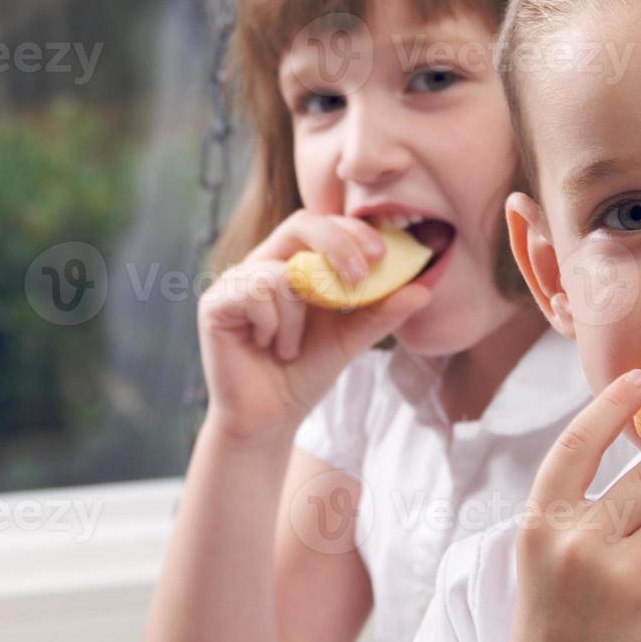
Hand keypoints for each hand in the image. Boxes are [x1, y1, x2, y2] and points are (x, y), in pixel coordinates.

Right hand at [197, 209, 431, 443]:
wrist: (269, 418)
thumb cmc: (306, 372)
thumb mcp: (351, 340)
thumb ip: (381, 313)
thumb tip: (424, 289)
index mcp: (296, 263)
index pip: (324, 224)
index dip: (354, 231)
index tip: (384, 255)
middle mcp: (265, 263)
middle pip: (301, 223)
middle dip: (337, 245)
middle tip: (360, 277)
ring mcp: (237, 280)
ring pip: (282, 271)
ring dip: (299, 316)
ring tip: (291, 348)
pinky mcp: (216, 302)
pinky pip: (255, 292)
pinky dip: (273, 324)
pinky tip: (268, 346)